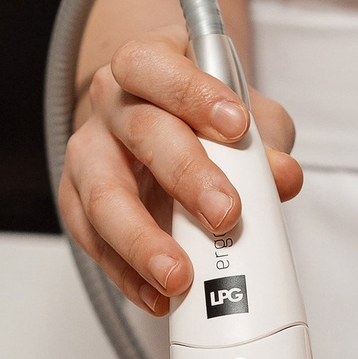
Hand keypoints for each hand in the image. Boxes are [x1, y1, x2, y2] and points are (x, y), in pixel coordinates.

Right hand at [60, 25, 302, 314]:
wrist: (156, 117)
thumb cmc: (202, 111)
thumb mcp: (244, 111)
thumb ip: (265, 139)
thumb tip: (281, 177)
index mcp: (147, 63)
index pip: (156, 66)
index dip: (193, 94)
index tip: (237, 126)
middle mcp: (112, 104)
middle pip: (140, 133)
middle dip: (186, 176)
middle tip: (226, 215)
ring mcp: (88, 153)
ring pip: (101, 194)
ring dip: (141, 240)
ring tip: (178, 276)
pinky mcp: (76, 200)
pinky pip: (91, 239)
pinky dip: (125, 272)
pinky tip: (157, 294)